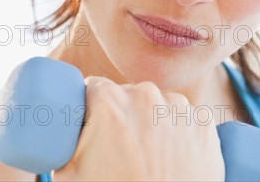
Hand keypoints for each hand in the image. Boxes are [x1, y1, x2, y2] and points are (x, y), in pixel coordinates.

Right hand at [52, 76, 224, 180]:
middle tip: (120, 149)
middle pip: (127, 94)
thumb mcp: (67, 173)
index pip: (93, 87)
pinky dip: (181, 129)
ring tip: (148, 155)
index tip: (94, 123)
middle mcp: (145, 95)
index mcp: (107, 100)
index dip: (91, 105)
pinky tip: (173, 152)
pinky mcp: (205, 125)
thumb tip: (53, 130)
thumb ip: (60, 141)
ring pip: (159, 104)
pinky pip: (188, 116)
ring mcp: (179, 109)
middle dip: (122, 115)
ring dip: (153, 119)